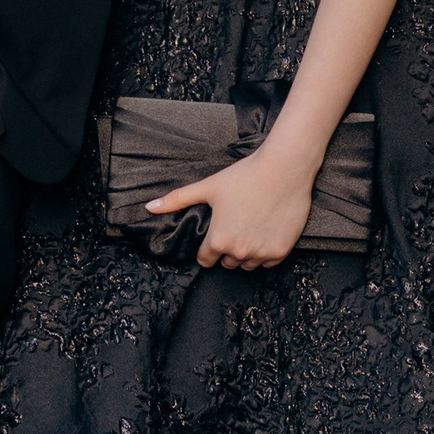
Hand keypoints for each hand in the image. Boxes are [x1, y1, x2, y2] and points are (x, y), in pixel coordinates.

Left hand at [146, 139, 317, 268]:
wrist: (284, 169)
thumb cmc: (244, 176)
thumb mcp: (208, 186)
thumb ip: (177, 199)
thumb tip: (149, 207)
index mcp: (218, 240)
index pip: (205, 259)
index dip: (208, 247)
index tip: (216, 232)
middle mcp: (239, 252)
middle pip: (227, 262)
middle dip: (228, 248)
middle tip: (235, 225)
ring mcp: (261, 253)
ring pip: (247, 264)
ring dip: (246, 252)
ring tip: (250, 226)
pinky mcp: (281, 251)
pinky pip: (268, 262)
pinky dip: (266, 251)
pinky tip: (266, 230)